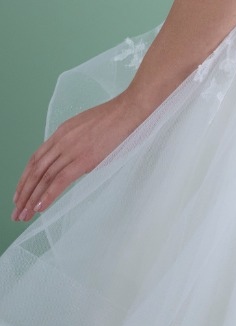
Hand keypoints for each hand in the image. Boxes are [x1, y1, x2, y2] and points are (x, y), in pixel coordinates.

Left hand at [11, 93, 146, 221]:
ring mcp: (71, 151)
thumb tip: (71, 162)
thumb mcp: (85, 127)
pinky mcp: (83, 160)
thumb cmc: (114, 118)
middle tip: (16, 211)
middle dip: (23, 193)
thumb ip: (74, 143)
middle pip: (35, 171)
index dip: (25, 178)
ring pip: (44, 178)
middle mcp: (61, 141)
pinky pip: (59, 181)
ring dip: (31, 199)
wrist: (129, 110)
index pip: (35, 159)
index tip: (19, 194)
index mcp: (61, 132)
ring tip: (23, 215)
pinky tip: (39, 208)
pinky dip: (47, 195)